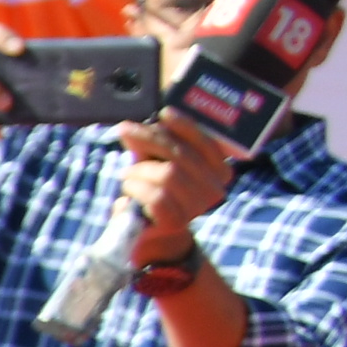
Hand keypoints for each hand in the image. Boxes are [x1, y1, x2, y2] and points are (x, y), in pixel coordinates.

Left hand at [115, 110, 246, 257]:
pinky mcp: (176, 222)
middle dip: (150, 140)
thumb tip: (131, 128)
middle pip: (181, 156)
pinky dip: (136, 189)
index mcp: (219, 171)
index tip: (164, 113)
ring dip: (139, 171)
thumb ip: (149, 145)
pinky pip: (155, 196)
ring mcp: (197, 207)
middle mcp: (215, 189)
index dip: (185, 127)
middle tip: (126, 131)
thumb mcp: (155, 163)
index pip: (206, 144)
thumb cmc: (155, 191)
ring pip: (167, 174)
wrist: (152, 233)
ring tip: (129, 177)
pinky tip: (129, 192)